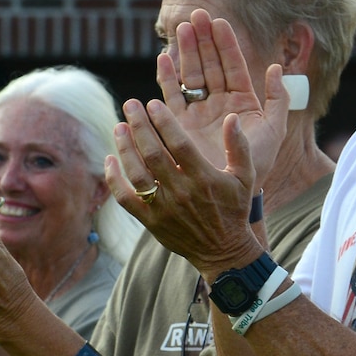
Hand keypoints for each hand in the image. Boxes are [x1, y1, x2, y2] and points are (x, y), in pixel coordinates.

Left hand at [109, 83, 276, 277]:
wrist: (224, 252)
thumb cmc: (234, 210)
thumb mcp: (245, 178)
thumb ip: (239, 147)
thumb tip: (232, 118)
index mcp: (203, 178)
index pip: (179, 143)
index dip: (164, 121)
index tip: (152, 103)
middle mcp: (181, 191)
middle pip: (153, 153)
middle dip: (139, 126)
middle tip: (130, 105)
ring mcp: (163, 207)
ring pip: (137, 172)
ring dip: (124, 147)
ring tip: (119, 127)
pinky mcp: (151, 221)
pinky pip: (126, 198)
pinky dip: (114, 179)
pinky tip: (110, 160)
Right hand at [157, 10, 288, 188]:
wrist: (233, 194)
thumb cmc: (257, 166)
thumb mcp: (273, 131)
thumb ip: (278, 100)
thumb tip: (276, 67)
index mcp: (242, 102)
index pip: (233, 66)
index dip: (226, 44)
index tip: (219, 22)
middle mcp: (219, 103)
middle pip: (210, 65)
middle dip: (204, 40)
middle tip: (197, 15)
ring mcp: (199, 112)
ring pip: (192, 75)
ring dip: (187, 52)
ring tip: (182, 28)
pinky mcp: (180, 124)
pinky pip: (173, 96)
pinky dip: (168, 78)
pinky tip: (164, 58)